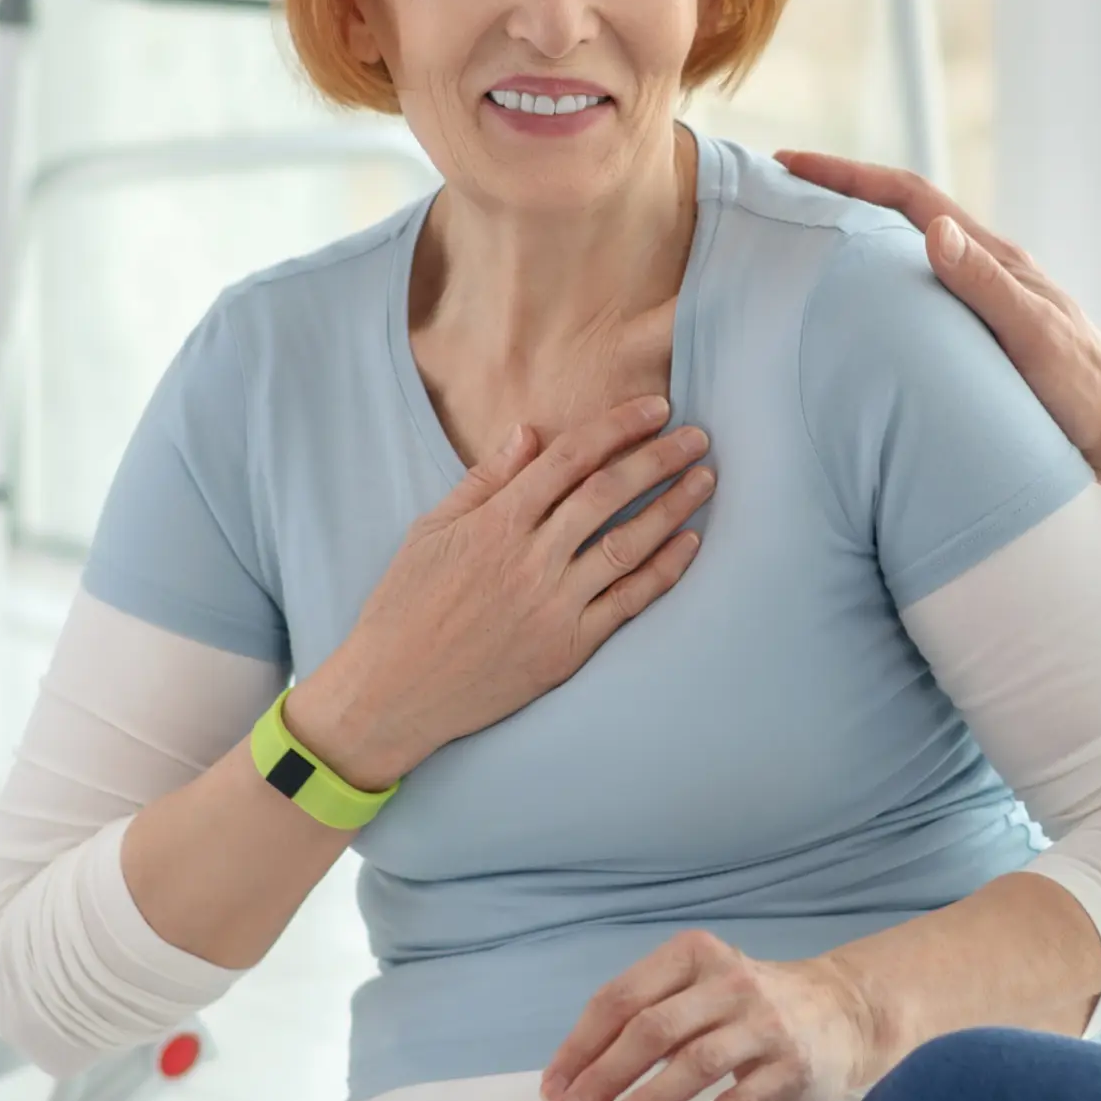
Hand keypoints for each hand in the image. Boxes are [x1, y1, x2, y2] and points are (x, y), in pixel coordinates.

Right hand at [287, 397, 712, 787]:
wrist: (394, 693)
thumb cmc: (404, 607)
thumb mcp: (430, 532)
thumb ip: (485, 481)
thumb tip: (530, 431)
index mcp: (495, 523)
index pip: (569, 458)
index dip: (618, 427)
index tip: (655, 407)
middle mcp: (530, 559)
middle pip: (608, 493)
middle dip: (659, 458)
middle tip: (698, 436)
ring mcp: (553, 604)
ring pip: (627, 544)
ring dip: (672, 507)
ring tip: (705, 479)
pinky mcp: (568, 647)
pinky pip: (628, 602)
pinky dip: (664, 570)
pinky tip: (690, 542)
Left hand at [541, 929, 875, 1100]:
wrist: (844, 1009)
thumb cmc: (748, 1005)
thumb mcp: (700, 985)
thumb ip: (648, 1012)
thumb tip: (572, 1076)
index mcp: (694, 954)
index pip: (621, 998)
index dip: (580, 1047)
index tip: (552, 1090)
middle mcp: (729, 981)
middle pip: (651, 1030)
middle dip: (600, 1079)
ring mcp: (764, 1023)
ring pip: (692, 1065)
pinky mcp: (792, 1066)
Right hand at [776, 150, 1100, 471]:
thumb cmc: (1082, 390)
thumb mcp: (1031, 334)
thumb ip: (984, 284)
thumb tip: (934, 228)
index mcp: (990, 258)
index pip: (907, 197)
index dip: (846, 175)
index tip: (790, 164)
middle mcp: (982, 270)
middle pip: (898, 215)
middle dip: (838, 196)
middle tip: (777, 196)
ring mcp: (980, 302)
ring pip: (904, 256)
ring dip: (853, 240)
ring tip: (797, 247)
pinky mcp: (977, 338)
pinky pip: (913, 298)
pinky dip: (874, 289)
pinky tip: (852, 317)